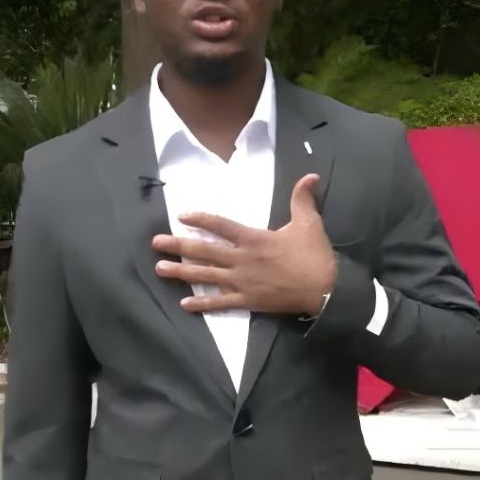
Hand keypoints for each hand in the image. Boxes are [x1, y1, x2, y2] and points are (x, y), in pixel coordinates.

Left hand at [154, 174, 337, 317]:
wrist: (324, 290)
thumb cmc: (315, 256)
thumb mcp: (309, 223)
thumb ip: (302, 199)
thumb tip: (309, 175)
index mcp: (253, 239)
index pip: (221, 225)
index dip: (200, 219)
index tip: (181, 216)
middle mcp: (242, 259)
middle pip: (204, 250)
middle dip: (178, 245)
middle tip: (155, 242)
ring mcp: (242, 282)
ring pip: (206, 276)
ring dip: (181, 272)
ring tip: (159, 269)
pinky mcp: (248, 301)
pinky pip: (220, 303)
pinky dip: (201, 304)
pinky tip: (184, 303)